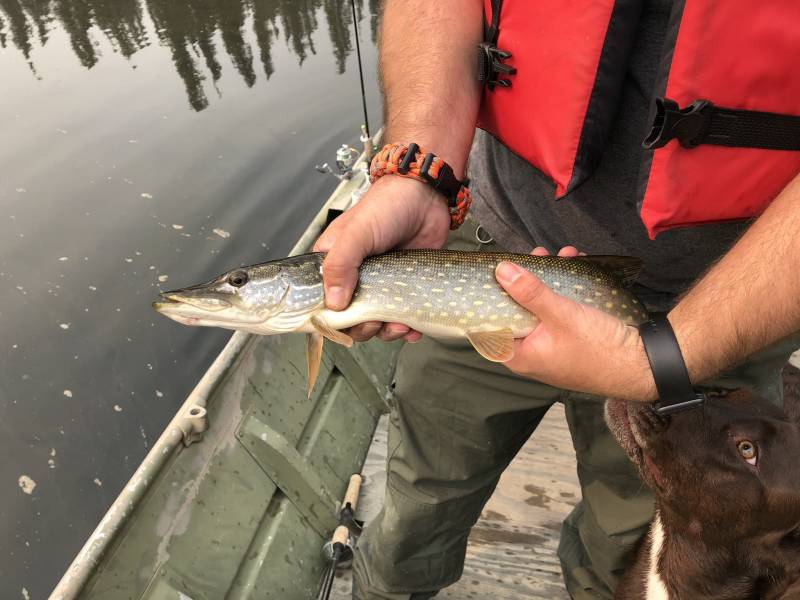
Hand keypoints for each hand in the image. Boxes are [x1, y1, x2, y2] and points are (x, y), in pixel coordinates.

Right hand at [314, 175, 449, 342]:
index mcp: (332, 264)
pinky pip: (400, 318)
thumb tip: (334, 302)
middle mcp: (353, 278)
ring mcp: (380, 284)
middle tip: (376, 321)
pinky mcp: (403, 288)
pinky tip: (412, 327)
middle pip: (349, 318)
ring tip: (399, 325)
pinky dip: (406, 328)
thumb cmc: (387, 207)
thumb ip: (341, 265)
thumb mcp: (357, 234)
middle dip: (363, 327)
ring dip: (386, 331)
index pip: (320, 301)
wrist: (427, 198)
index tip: (344, 325)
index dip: (330, 318)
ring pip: (376, 322)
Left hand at [494, 247, 656, 401]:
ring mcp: (550, 347)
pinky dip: (564, 291)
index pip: (490, 327)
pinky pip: (558, 311)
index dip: (490, 297)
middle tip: (536, 256)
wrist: (642, 366)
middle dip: (527, 280)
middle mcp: (531, 354)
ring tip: (561, 254)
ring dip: (550, 280)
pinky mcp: (569, 340)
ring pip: (540, 308)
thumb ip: (530, 292)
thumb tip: (502, 270)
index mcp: (519, 356)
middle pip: (517, 311)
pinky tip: (576, 266)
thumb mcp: (560, 314)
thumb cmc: (598, 348)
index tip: (494, 272)